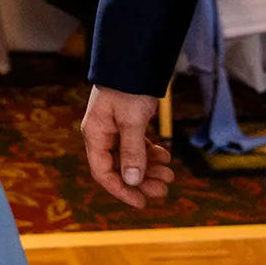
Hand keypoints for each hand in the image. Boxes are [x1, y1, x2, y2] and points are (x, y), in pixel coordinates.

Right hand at [81, 85, 174, 206]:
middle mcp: (103, 135)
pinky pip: (138, 147)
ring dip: (150, 169)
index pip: (102, 172)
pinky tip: (164, 155)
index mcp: (95, 135)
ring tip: (170, 173)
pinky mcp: (127, 124)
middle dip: (142, 181)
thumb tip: (132, 181)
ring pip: (131, 159)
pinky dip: (151, 154)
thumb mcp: (132, 121)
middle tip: (164, 189)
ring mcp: (115, 130)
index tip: (141, 203)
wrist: (134, 62)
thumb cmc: (128, 88)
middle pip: (119, 168)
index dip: (121, 190)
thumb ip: (132, 151)